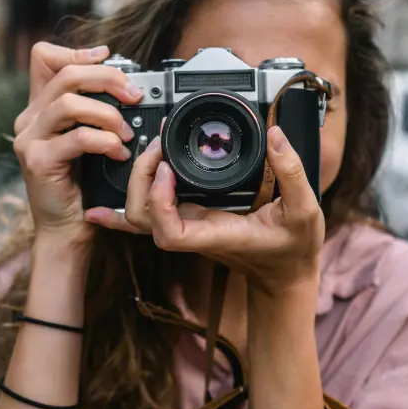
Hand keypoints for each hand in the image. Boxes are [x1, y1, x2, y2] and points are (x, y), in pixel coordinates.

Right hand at [12, 42, 143, 247]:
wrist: (67, 226)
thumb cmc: (83, 183)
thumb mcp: (90, 139)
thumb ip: (97, 112)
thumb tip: (128, 88)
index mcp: (41, 108)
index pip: (44, 58)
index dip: (76, 51)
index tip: (108, 56)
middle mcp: (30, 119)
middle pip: (66, 75)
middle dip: (107, 78)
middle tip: (134, 95)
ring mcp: (30, 139)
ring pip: (69, 103)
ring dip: (108, 114)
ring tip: (126, 133)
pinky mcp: (39, 161)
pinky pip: (78, 138)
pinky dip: (105, 142)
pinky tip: (119, 153)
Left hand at [85, 126, 324, 292]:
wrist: (285, 273)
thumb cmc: (293, 249)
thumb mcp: (304, 210)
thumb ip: (292, 172)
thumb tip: (275, 135)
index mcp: (217, 233)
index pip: (169, 231)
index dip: (159, 200)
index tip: (169, 168)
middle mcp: (195, 231)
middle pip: (142, 218)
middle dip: (141, 179)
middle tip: (159, 145)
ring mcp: (190, 227)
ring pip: (140, 216)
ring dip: (135, 182)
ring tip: (151, 149)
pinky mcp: (191, 219)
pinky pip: (151, 215)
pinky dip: (124, 208)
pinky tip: (102, 204)